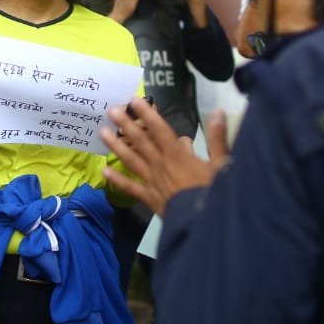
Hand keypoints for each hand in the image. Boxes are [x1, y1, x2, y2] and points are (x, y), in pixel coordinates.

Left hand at [101, 103, 228, 215]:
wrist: (202, 222)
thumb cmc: (213, 192)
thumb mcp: (222, 164)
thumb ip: (217, 138)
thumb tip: (218, 112)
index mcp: (178, 155)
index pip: (160, 130)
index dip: (148, 114)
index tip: (135, 101)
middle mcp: (160, 164)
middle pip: (141, 141)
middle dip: (127, 125)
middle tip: (111, 110)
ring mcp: (152, 181)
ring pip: (131, 160)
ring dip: (116, 146)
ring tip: (102, 133)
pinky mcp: (149, 198)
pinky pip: (131, 187)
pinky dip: (117, 179)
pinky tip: (104, 171)